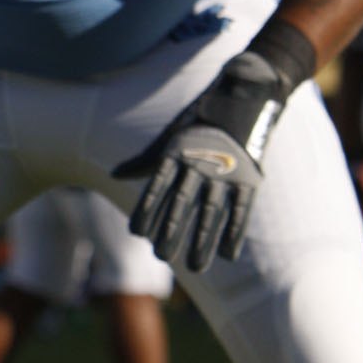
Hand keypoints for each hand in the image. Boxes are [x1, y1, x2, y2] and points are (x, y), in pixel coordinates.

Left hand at [116, 38, 303, 274]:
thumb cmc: (199, 121)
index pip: (158, 186)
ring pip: (211, 211)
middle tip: (162, 256)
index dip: (147, 209)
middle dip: (172, 230)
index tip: (137, 232)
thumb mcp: (170, 137)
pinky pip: (241, 209)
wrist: (243, 96)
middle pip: (183, 202)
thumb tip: (113, 174)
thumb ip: (145, 161)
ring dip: (202, 240)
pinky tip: (228, 255)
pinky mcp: (249, 177)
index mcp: (177, 153)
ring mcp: (226, 171)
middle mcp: (199, 163)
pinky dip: (235, 232)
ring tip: (194, 267)